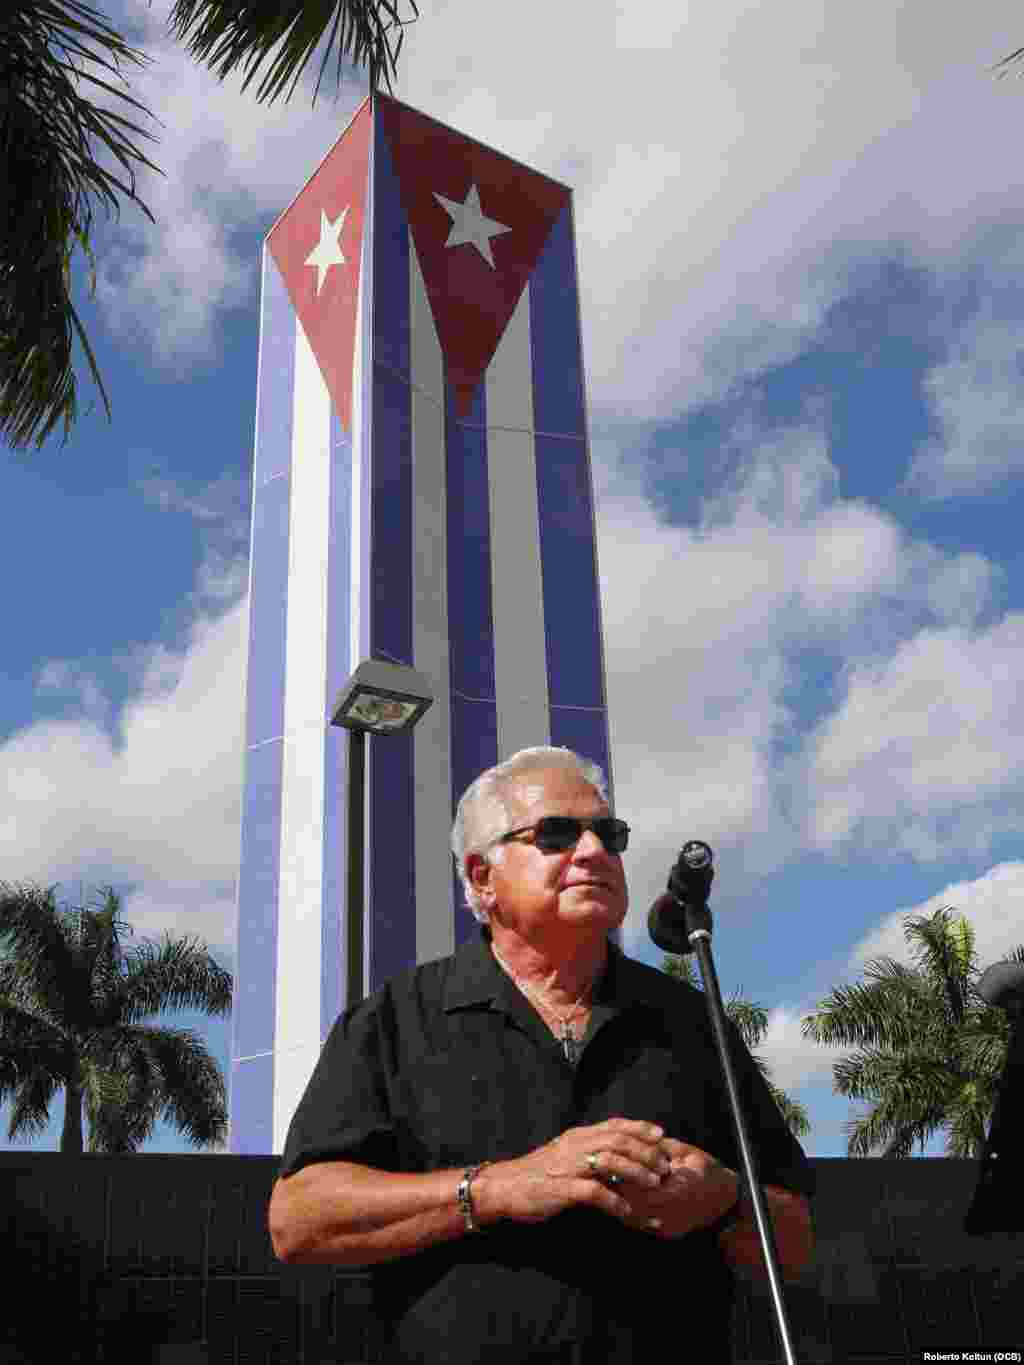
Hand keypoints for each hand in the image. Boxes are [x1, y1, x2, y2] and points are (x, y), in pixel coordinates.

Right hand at [475, 1117, 671, 1226]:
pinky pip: (594, 1192)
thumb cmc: (537, 1173)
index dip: (640, 1128)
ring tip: (654, 1186)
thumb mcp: (564, 1153)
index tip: (662, 1135)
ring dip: (636, 1173)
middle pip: (618, 1141)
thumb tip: (618, 1154)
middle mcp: (575, 1146)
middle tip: (664, 1167)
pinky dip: (614, 1200)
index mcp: (577, 1136)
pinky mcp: (562, 1189)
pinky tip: (626, 1210)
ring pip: (610, 1161)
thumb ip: (587, 1150)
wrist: (504, 1187)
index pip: (614, 1125)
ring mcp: (568, 1166)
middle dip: (646, 1152)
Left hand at [612, 1138, 738, 1238]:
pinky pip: (642, 1225)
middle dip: (617, 1189)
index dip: (622, 1172)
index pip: (639, 1183)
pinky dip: (629, 1213)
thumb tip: (635, 1138)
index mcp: (676, 1188)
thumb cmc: (706, 1170)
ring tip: (606, 1187)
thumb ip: (659, 1147)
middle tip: (601, 1174)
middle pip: (632, 1202)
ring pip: (634, 1218)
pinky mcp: (667, 1234)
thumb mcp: (685, 1151)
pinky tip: (620, 1201)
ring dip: (619, 1203)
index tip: (607, 1160)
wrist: (727, 1200)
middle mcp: (671, 1211)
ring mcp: (669, 1226)